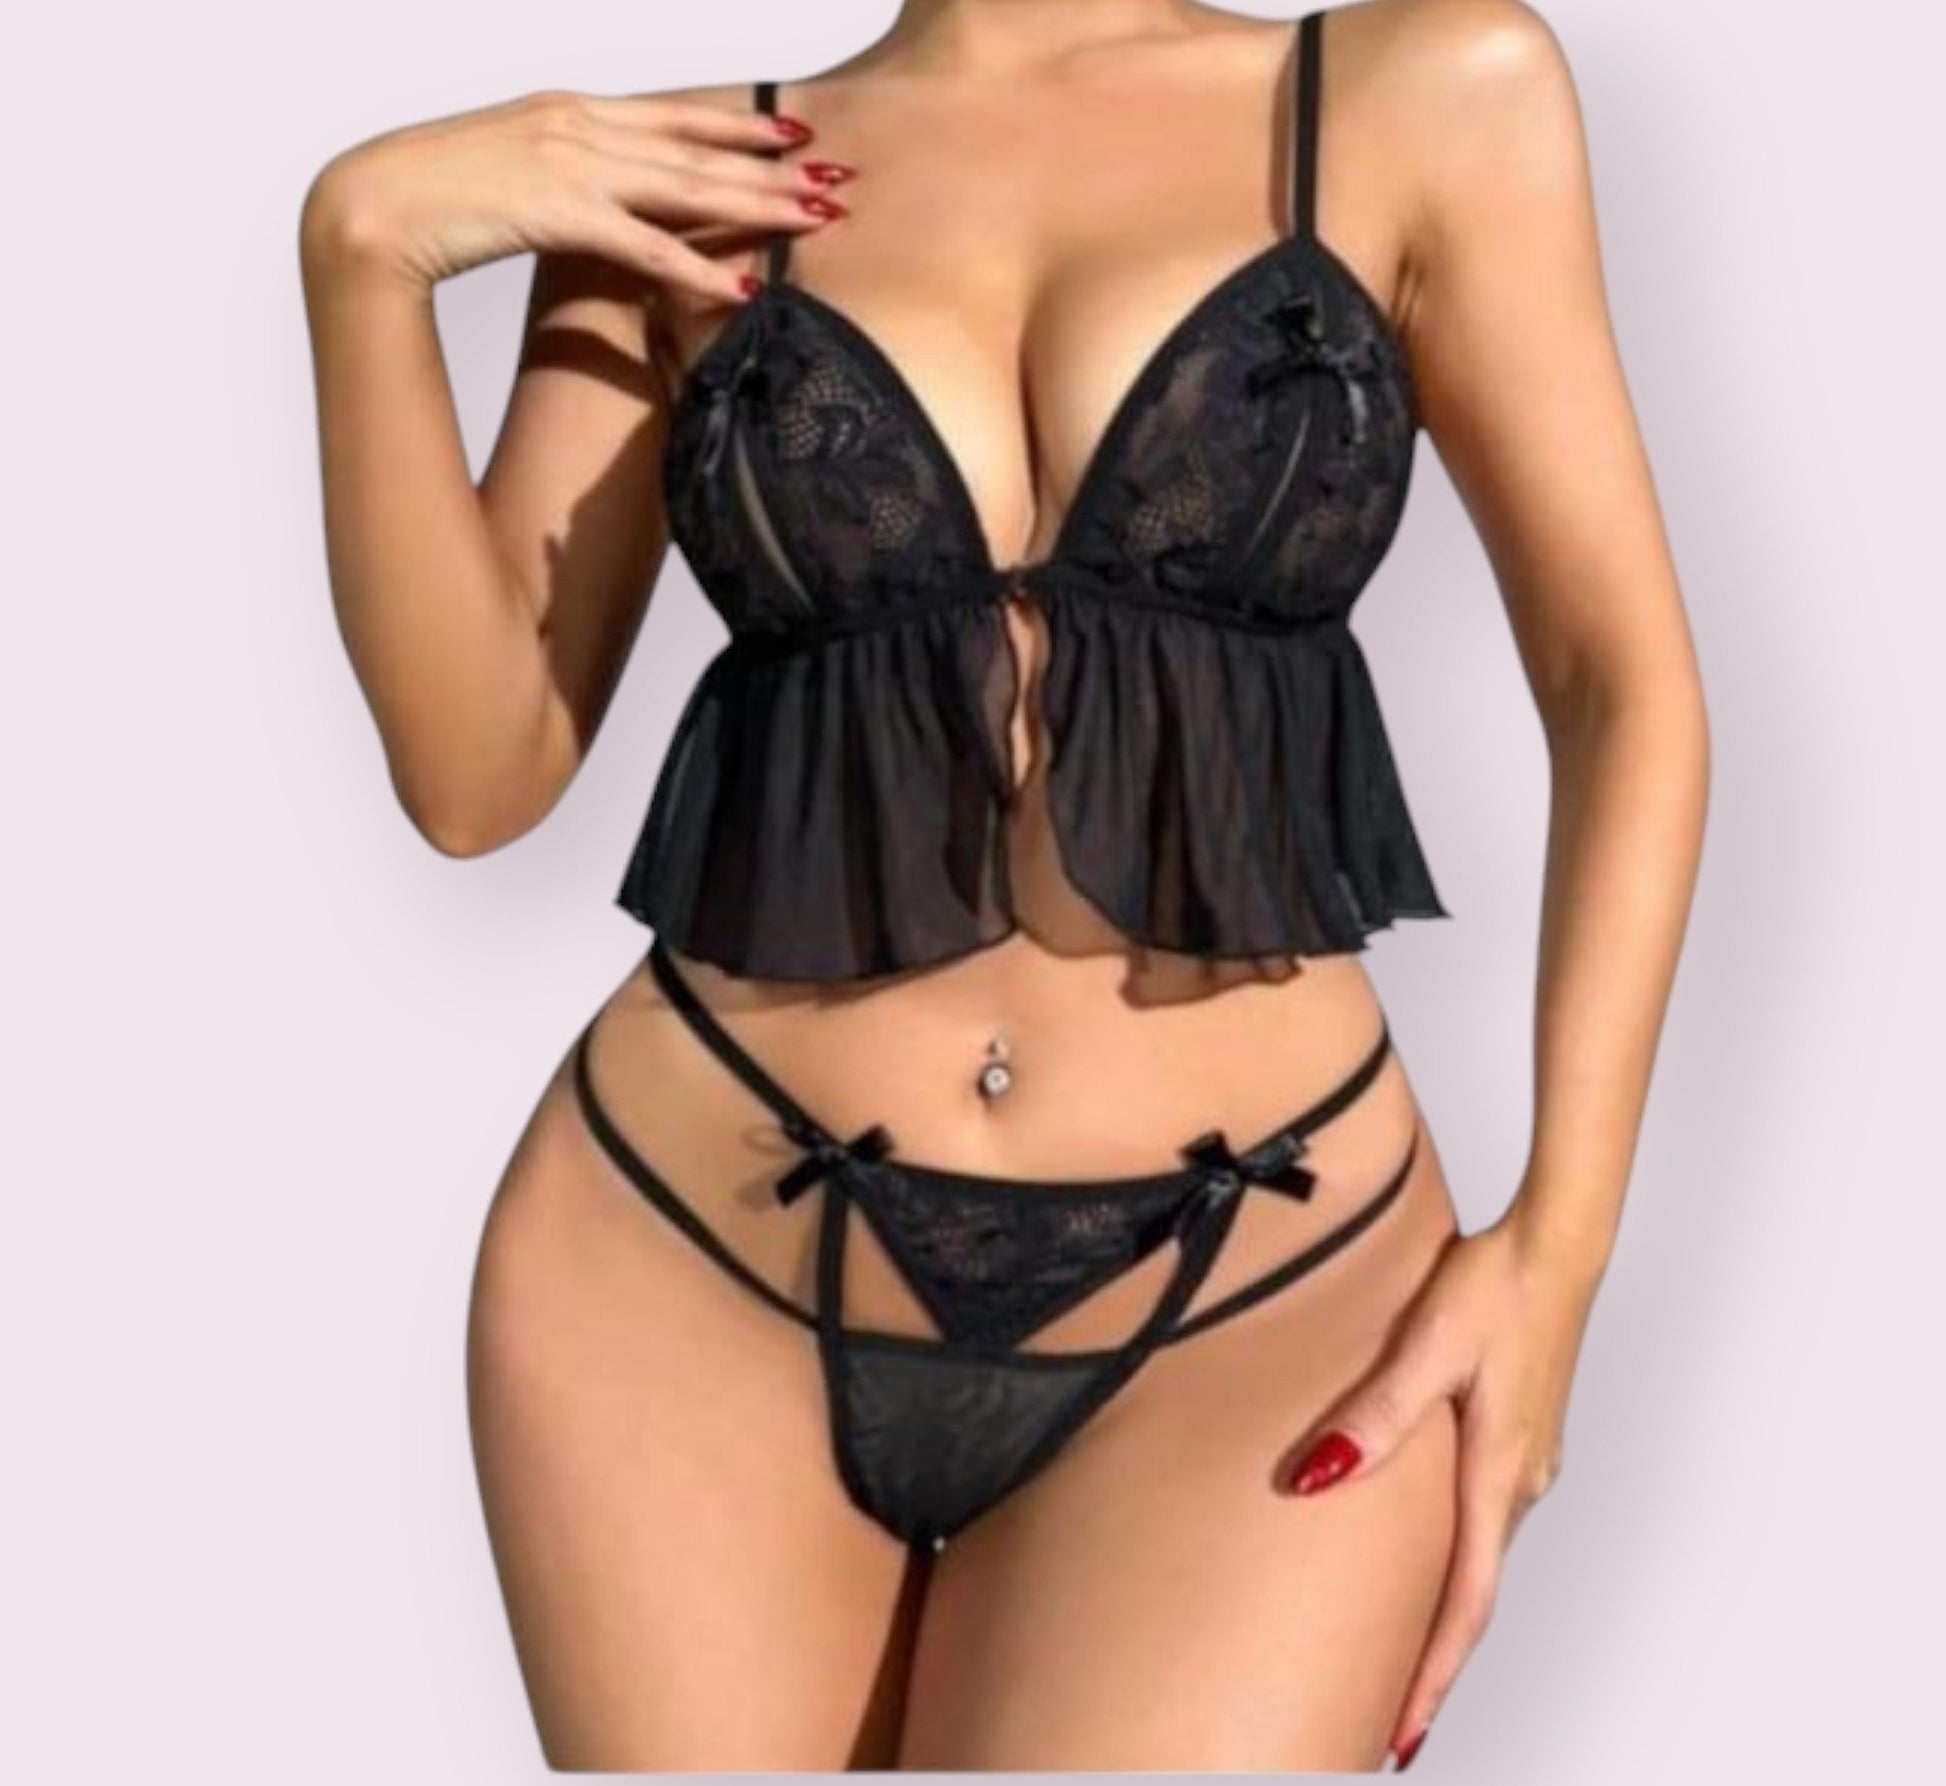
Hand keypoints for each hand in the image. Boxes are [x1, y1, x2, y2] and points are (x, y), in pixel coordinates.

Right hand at [299, 87, 855, 304]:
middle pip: (696, 150)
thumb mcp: (510, 173)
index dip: (737, 124)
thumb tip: (598, 204)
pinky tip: (745, 289)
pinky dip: (701, 270)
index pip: (673, 115)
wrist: (369, 206)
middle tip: (837, 179)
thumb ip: (563, 177)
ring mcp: (571, 165)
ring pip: (687, 189)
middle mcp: (579, 126)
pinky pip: (649, 248)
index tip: (791, 132)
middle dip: (772, 167)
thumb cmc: (430, 196)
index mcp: (569, 111)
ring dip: (757, 207)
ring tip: (817, 222)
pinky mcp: (559, 212)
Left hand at [1276, 1207, 1603, 1769]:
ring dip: (1440, 1615)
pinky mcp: (1519, 1436)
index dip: (1428, 1679)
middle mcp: (1519, 1483)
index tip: (1396, 1741)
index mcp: (1498, 1477)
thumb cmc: (1496, 1286)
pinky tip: (1419, 1559)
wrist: (1558, 1241)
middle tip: (1381, 1722)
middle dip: (1429, 1665)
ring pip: (1477, 1560)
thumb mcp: (1426, 1347)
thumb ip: (1376, 1416)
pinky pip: (1480, 1523)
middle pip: (1470, 1598)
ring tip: (1394, 1657)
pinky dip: (1450, 1564)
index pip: (1462, 1608)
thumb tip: (1319, 1480)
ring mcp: (1525, 1461)